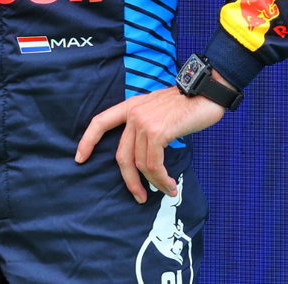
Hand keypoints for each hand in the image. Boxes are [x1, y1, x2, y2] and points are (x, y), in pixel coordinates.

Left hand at [73, 84, 226, 203]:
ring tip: (167, 190)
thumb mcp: (159, 110)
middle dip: (129, 180)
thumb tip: (146, 153)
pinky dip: (161, 178)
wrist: (207, 92)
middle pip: (122, 155)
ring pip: (140, 163)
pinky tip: (170, 184)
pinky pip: (153, 163)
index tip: (79, 158)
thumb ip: (147, 126)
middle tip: (139, 196)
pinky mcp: (157, 132)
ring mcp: (144, 122)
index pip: (100, 122)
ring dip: (154, 182)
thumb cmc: (188, 104)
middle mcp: (133, 113)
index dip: (88, 141)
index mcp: (131, 107)